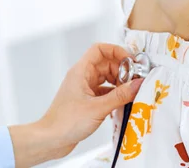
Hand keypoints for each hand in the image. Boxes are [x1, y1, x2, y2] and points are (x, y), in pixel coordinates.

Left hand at [9, 43, 142, 166]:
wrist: (51, 139)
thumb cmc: (66, 122)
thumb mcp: (98, 108)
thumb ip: (120, 96)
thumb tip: (137, 84)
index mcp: (81, 71)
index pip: (100, 50)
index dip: (117, 51)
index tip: (131, 61)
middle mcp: (82, 76)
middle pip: (106, 63)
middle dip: (122, 70)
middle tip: (134, 81)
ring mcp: (84, 88)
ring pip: (106, 78)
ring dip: (119, 83)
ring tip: (129, 93)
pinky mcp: (87, 100)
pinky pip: (104, 91)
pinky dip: (114, 94)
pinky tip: (121, 103)